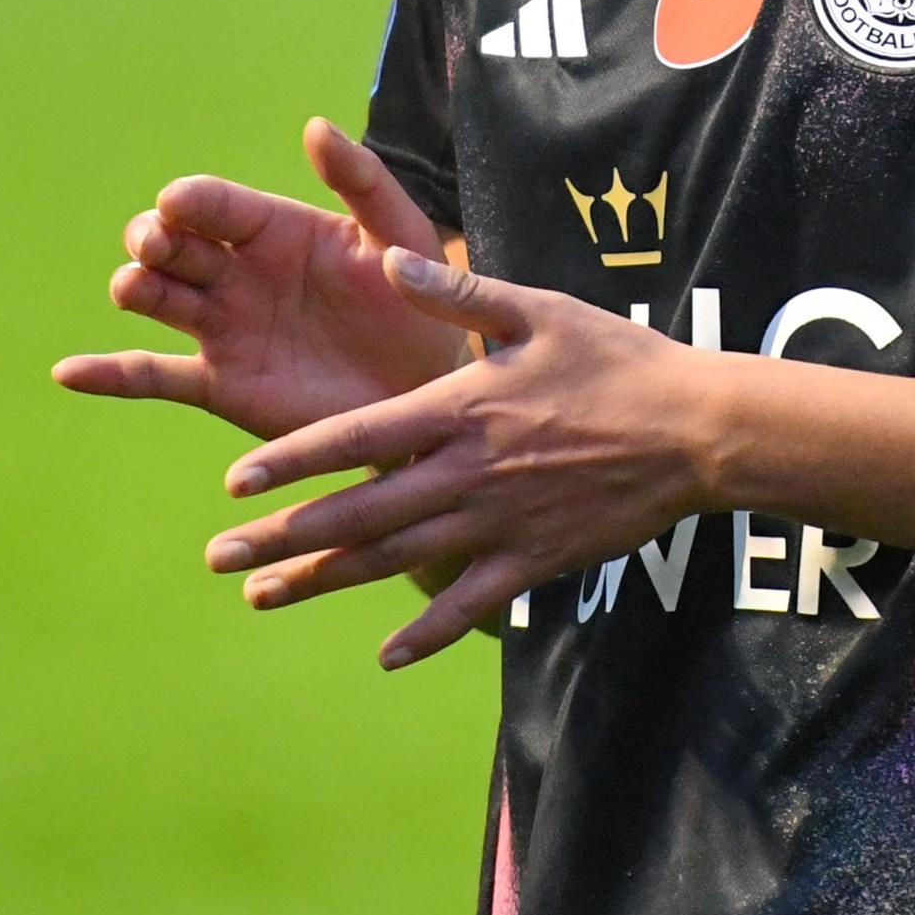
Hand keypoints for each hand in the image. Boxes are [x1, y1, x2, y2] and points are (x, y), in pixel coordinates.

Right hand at [53, 120, 473, 441]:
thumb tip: (315, 124)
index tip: (179, 203)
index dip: (190, 201)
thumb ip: (362, 180)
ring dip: (136, 287)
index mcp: (273, 229)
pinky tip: (70, 372)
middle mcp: (237, 273)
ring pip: (157, 298)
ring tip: (137, 288)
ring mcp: (223, 327)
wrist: (427, 392)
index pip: (215, 205)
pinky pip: (154, 376)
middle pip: (171, 244)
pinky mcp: (221, 384)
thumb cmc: (418, 303)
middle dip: (154, 237)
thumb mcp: (400, 235)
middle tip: (159, 243)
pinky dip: (108, 375)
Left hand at [208, 250, 716, 667]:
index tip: (234, 483)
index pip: (356, 440)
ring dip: (326, 583)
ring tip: (263, 598)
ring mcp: (499, 523)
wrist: (695, 429)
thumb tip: (383, 260)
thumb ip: (454, 291)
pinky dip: (427, 632)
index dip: (291, 463)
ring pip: (396, 561)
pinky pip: (470, 604)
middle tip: (219, 556)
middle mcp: (466, 473)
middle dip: (282, 537)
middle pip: (358, 513)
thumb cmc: (617, 358)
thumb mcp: (536, 309)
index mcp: (460, 408)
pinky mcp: (536, 560)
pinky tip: (386, 654)